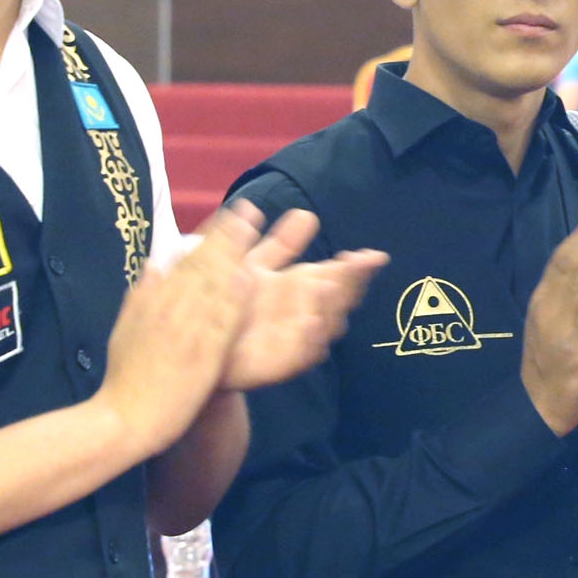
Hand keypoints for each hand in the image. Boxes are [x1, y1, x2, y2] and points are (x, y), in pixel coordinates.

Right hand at [97, 203, 261, 457]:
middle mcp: (169, 309)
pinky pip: (219, 321)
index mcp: (154, 302)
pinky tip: (250, 279)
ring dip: (234, 255)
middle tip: (249, 209)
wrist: (124, 418)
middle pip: (201, 265)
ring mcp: (186, 330)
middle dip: (226, 235)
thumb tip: (154, 264)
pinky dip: (233, 297)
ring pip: (212, 284)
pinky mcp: (200, 354)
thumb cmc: (126, 376)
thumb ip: (142, 295)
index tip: (228, 213)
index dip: (210, 234)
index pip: (185, 262)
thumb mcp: (127, 328)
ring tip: (254, 230)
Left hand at [220, 208, 387, 392]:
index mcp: (303, 288)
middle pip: (339, 300)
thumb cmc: (232, 301)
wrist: (205, 339)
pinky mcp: (279, 363)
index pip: (339, 275)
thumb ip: (282, 244)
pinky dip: (307, 340)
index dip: (356, 268)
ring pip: (325, 326)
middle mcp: (306, 313)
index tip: (372, 256)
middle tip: (358, 264)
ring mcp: (297, 339)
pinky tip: (310, 322)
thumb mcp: (255, 265)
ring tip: (330, 284)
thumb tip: (306, 214)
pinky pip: (300, 354)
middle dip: (350, 284)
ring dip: (330, 307)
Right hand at [521, 210, 577, 437]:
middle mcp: (547, 308)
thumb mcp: (552, 325)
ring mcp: (558, 327)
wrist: (540, 407)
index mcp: (543, 301)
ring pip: (575, 285)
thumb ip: (566, 298)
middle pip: (567, 265)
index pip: (560, 261)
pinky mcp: (572, 348)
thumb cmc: (550, 366)